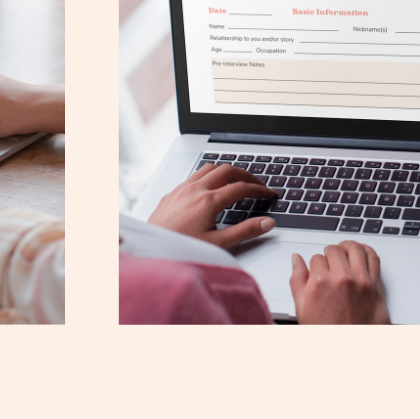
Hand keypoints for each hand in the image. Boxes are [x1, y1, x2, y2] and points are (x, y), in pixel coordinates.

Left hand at [145, 163, 277, 249]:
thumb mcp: (217, 244)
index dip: (259, 190)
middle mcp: (194, 190)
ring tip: (236, 180)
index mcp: (208, 201)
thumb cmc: (179, 249)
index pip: (241, 188)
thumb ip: (245, 231)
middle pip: (227, 170)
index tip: (268, 194)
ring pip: (208, 168)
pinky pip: (193, 175)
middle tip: (257, 184)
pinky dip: (207, 176)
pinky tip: (209, 188)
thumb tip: (266, 223)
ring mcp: (181, 189)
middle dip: (246, 175)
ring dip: (226, 171)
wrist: (151, 250)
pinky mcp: (171, 193)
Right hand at [290, 241, 388, 324]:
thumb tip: (296, 260)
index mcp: (320, 283)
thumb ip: (297, 280)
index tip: (318, 271)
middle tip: (329, 262)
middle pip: (334, 250)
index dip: (315, 264)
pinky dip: (366, 251)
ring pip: (354, 248)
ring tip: (344, 251)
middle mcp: (341, 278)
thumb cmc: (327, 332)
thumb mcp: (302, 309)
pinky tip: (361, 253)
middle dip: (329, 254)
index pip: (315, 258)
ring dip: (347, 247)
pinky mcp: (375, 284)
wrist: (350, 349)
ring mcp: (360, 280)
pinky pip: (373, 257)